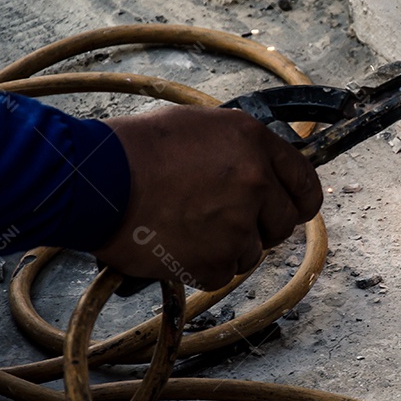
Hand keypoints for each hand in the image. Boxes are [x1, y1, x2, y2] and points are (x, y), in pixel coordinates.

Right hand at [93, 105, 321, 289]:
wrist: (95, 181)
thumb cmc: (136, 150)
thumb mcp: (200, 126)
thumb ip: (242, 149)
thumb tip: (264, 171)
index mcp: (254, 142)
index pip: (306, 183)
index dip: (296, 200)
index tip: (288, 208)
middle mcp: (256, 182)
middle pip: (283, 223)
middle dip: (258, 226)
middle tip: (221, 219)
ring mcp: (238, 224)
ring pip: (251, 252)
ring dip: (226, 246)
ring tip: (186, 225)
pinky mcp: (214, 261)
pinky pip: (222, 274)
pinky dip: (200, 266)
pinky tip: (175, 243)